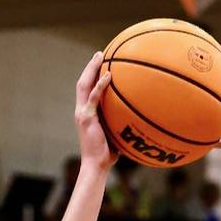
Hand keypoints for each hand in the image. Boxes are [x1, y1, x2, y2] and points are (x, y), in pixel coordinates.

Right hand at [75, 53, 117, 170]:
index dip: (91, 76)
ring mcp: (82, 113)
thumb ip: (121, 125)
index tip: (100, 64)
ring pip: (84, 84)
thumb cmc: (107, 156)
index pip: (86, 90)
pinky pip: (94, 97)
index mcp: (86, 114)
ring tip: (100, 56)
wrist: (96, 166)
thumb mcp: (115, 136)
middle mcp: (81, 111)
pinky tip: (109, 75)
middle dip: (90, 67)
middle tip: (99, 54)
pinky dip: (100, 85)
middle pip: (82, 82)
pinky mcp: (86, 118)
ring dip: (91, 68)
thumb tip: (138, 119)